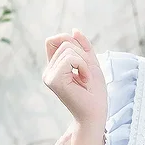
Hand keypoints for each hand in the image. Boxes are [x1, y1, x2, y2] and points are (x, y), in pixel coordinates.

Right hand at [43, 29, 107, 144]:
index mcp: (54, 67)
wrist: (96, 113)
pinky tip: (84, 80)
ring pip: (68, 48)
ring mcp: (49, 76)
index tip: (82, 61)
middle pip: (65, 42)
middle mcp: (48, 71)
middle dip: (83, 55)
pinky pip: (71, 58)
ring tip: (85, 79)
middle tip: (86, 75)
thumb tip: (74, 30)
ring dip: (84, 62)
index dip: (71, 42)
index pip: (56, 40)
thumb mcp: (91, 63)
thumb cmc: (95, 93)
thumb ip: (83, 47)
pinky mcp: (54, 80)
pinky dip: (83, 66)